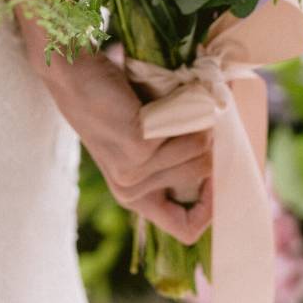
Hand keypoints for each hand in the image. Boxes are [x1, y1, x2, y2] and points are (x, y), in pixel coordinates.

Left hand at [15, 10, 211, 244]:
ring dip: (201, 122)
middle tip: (197, 112)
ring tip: (179, 101)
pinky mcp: (140, 148)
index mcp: (133, 196)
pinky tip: (173, 96)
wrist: (74, 73)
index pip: (185, 228)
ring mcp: (135, 171)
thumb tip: (227, 160)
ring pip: (203, 152)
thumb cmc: (113, 102)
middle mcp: (132, 190)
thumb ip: (175, 158)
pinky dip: (193, 111)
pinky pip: (194, 135)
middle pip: (204, 175)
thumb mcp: (142, 140)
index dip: (211, 208)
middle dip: (210, 141)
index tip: (219, 175)